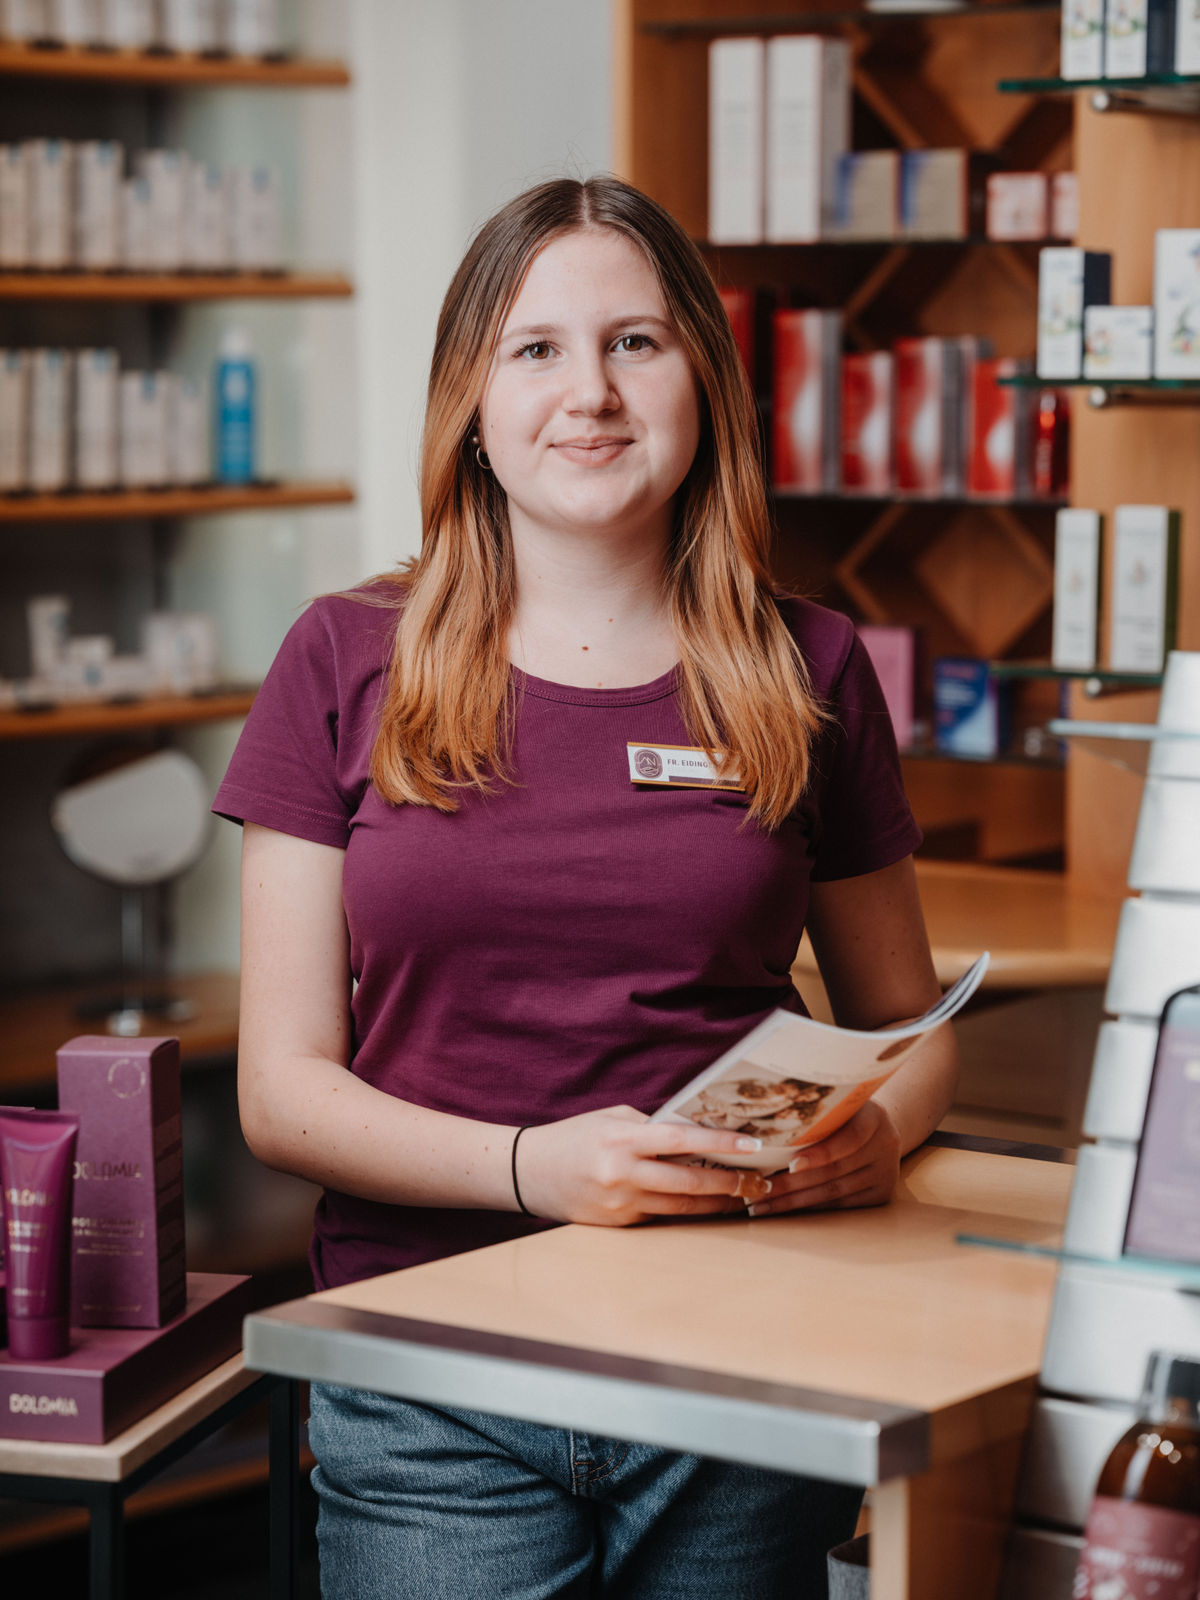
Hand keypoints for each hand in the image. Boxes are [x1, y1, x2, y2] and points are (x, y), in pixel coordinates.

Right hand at [514, 1106, 774, 1225]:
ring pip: (681, 1207)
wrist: (527, 1172)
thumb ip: (651, 1126)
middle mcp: (622, 1174)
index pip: (682, 1140)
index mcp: (621, 1139)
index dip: (722, 1144)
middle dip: (731, 1183)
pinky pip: (660, 1217)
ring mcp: (620, 1204)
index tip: (754, 1146)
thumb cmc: (573, 1137)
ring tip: (744, 1196)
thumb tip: (696, 1133)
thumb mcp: (610, 1119)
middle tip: (761, 1181)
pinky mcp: (618, 1225)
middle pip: (690, 1182)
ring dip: (716, 1203)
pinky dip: (686, 1211)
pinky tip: (707, 1206)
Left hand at [741, 1101, 901, 1218]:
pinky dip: (811, 1208)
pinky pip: (841, 1204)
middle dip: (792, 1183)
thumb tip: (759, 1128)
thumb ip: (811, 1114)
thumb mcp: (836, 1104)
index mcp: (874, 1117)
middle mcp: (886, 1145)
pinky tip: (786, 1209)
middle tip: (759, 1190)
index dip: (821, 1154)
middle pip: (835, 1170)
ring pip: (835, 1192)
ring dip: (795, 1201)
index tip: (790, 1164)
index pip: (849, 1138)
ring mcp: (886, 1172)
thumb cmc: (843, 1112)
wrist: (878, 1126)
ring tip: (763, 1204)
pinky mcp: (882, 1193)